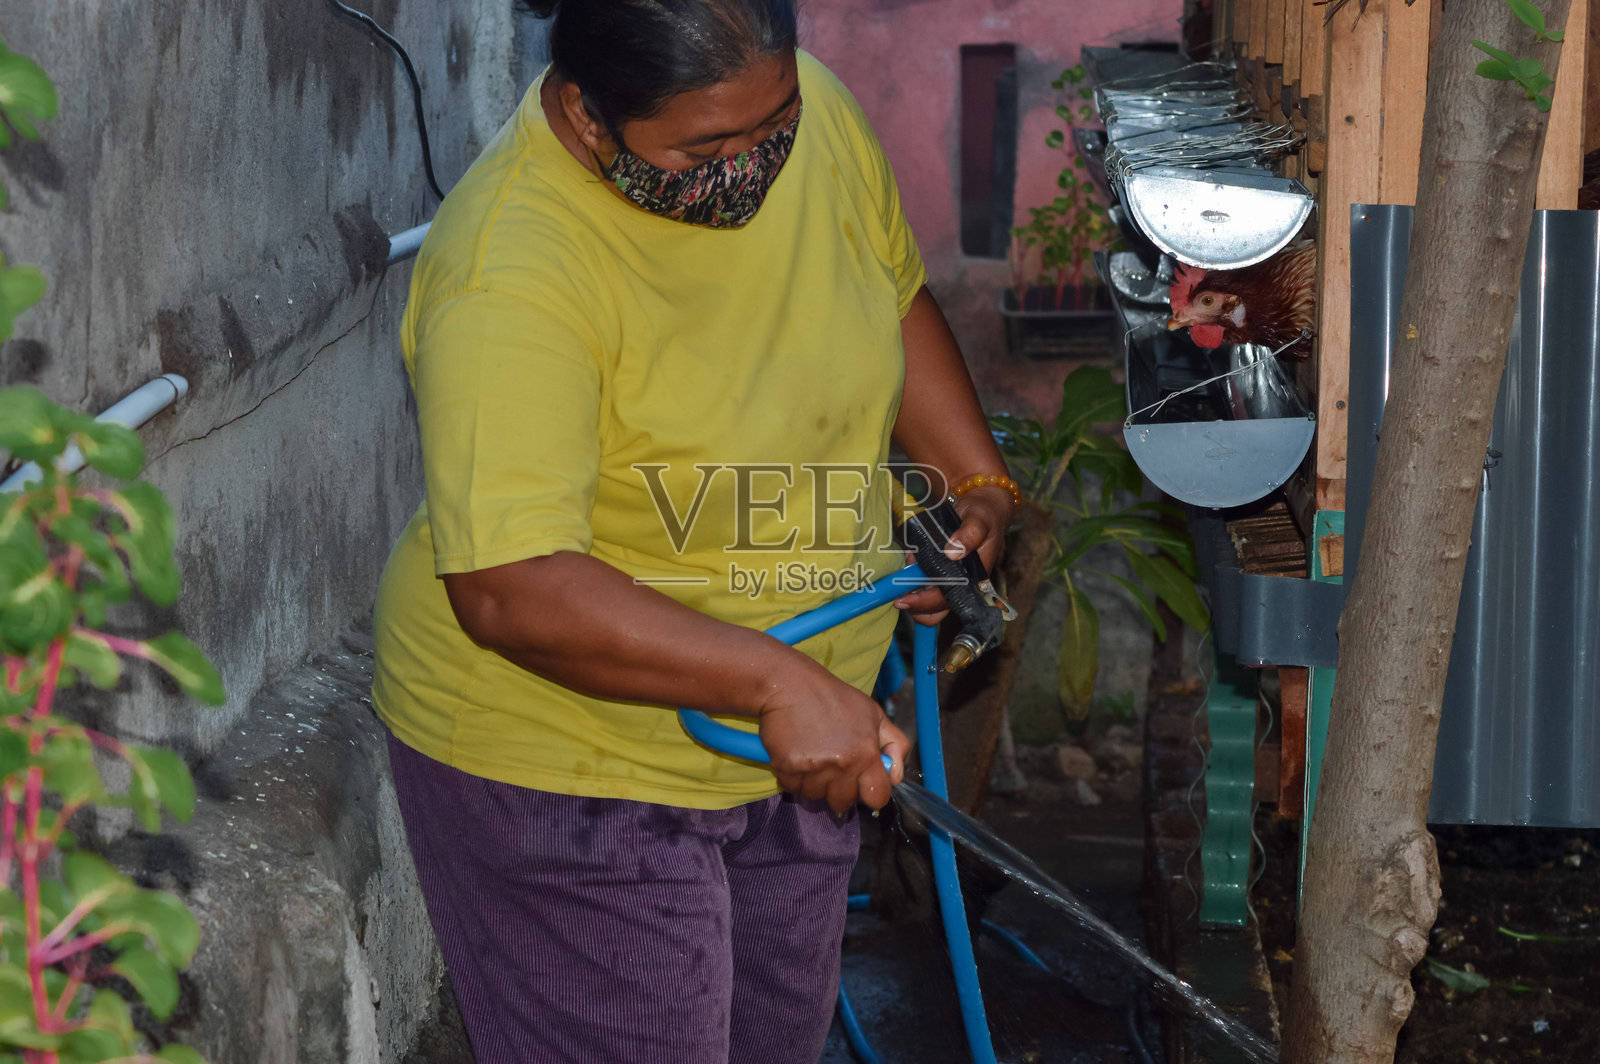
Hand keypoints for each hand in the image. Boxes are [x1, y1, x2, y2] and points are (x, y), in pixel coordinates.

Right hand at [757, 658, 909, 814]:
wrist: (791, 684)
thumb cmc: (834, 698)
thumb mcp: (874, 714)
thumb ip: (895, 744)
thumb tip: (896, 776)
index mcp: (866, 753)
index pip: (878, 796)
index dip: (871, 793)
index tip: (863, 785)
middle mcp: (842, 764)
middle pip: (843, 802)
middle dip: (839, 790)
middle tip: (833, 766)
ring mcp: (813, 768)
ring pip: (815, 796)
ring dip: (814, 783)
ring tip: (814, 757)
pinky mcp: (787, 767)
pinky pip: (792, 787)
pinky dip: (793, 777)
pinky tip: (797, 755)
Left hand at [894, 485, 1012, 625]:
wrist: (982, 504)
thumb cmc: (984, 514)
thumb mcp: (980, 520)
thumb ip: (970, 534)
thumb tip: (953, 552)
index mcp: (972, 579)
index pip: (947, 600)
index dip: (925, 602)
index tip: (904, 599)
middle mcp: (958, 582)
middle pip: (934, 608)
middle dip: (913, 604)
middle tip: (896, 594)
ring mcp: (946, 575)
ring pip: (925, 597)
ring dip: (909, 588)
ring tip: (904, 566)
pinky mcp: (936, 566)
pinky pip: (920, 578)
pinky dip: (909, 573)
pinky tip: (907, 557)